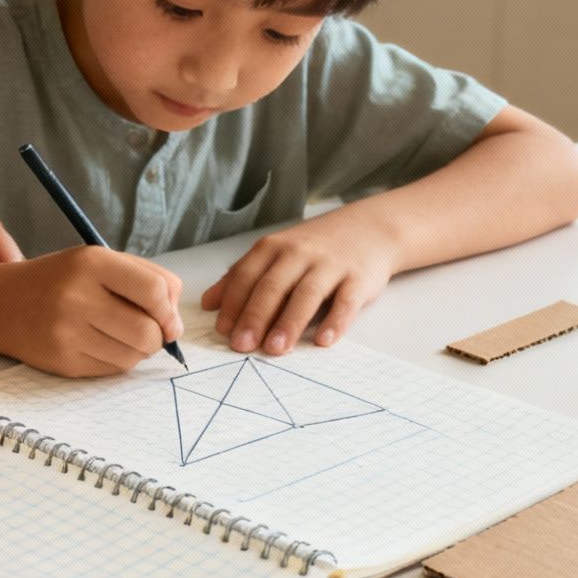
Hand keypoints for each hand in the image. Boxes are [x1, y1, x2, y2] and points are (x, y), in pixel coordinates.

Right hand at [0, 246, 182, 377]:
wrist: (2, 303)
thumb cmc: (60, 280)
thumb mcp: (97, 261)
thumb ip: (144, 278)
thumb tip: (175, 320)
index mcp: (91, 262)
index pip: (154, 291)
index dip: (171, 311)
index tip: (169, 320)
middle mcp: (76, 296)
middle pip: (147, 331)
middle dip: (158, 337)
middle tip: (149, 332)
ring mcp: (67, 331)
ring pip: (133, 356)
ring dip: (138, 351)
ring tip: (120, 336)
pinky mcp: (62, 361)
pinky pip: (112, 370)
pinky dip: (117, 361)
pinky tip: (100, 345)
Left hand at [201, 211, 398, 354]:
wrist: (370, 229)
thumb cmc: (315, 248)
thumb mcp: (275, 253)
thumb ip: (242, 277)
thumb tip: (207, 303)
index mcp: (274, 248)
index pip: (247, 275)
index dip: (234, 303)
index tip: (223, 331)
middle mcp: (299, 253)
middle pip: (273, 286)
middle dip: (255, 317)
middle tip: (242, 346)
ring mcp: (330, 265)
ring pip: (306, 294)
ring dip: (289, 323)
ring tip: (275, 349)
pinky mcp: (359, 278)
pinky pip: (346, 302)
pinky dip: (335, 321)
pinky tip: (324, 341)